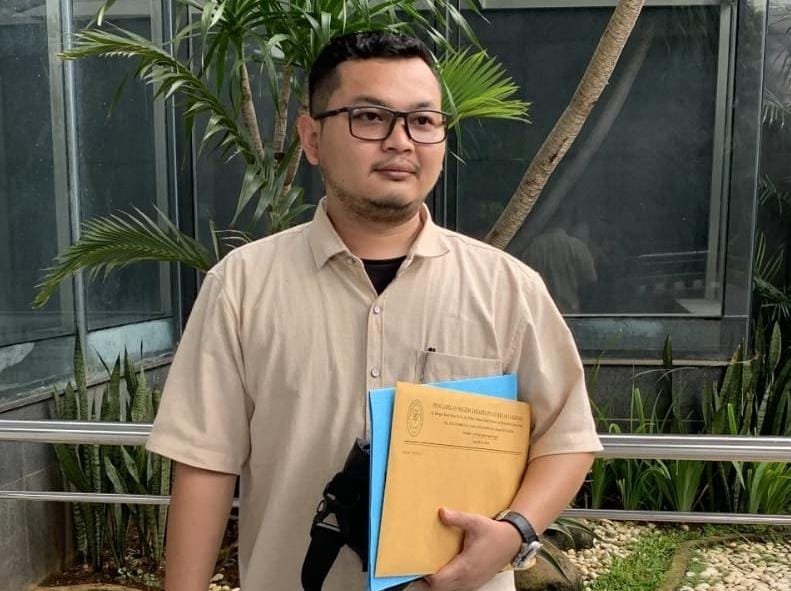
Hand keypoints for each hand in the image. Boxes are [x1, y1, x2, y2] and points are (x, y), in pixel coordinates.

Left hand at [407, 507, 521, 590]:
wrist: (512, 542)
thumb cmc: (492, 532)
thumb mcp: (475, 521)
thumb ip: (457, 518)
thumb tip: (441, 512)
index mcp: (465, 566)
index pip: (439, 580)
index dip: (426, 576)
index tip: (418, 565)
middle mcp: (468, 578)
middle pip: (441, 588)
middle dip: (428, 581)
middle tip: (419, 567)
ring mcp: (473, 583)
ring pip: (449, 589)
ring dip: (439, 583)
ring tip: (430, 569)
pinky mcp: (476, 582)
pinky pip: (458, 588)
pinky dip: (449, 583)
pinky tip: (445, 571)